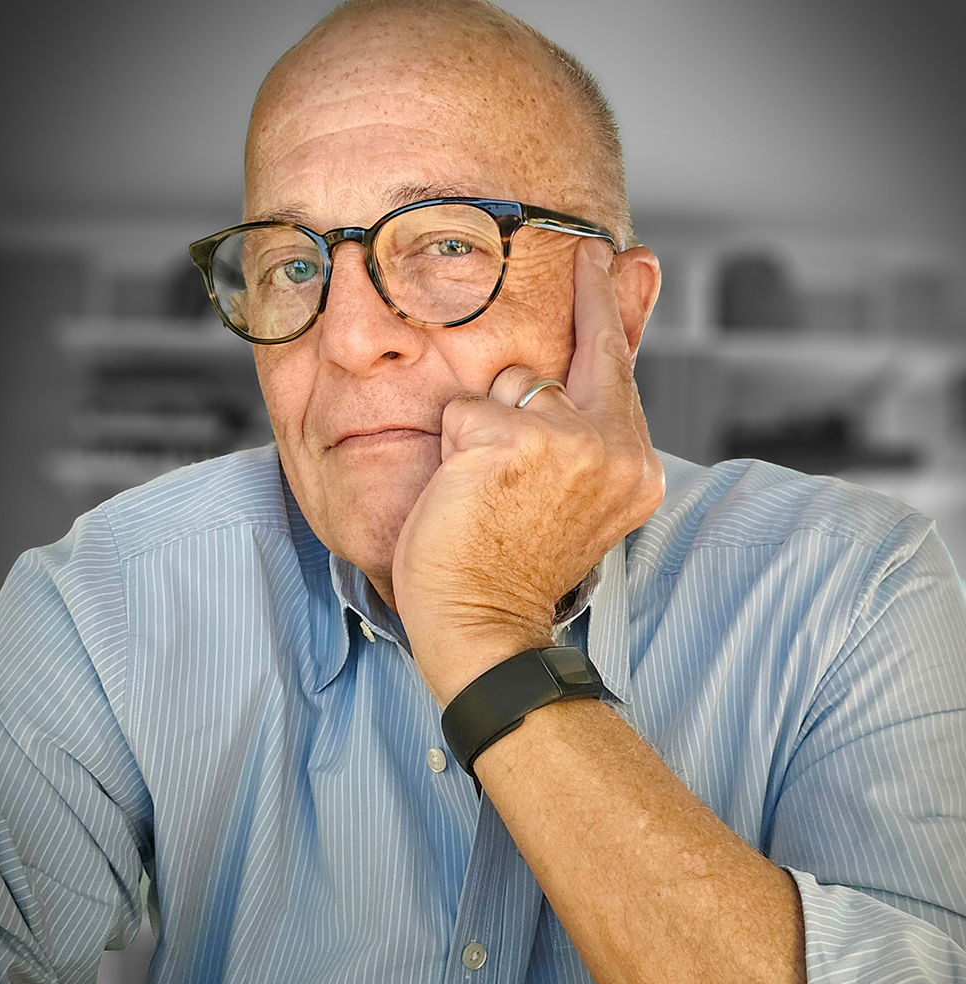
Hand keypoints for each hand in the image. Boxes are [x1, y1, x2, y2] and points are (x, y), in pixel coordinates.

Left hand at [392, 239, 663, 706]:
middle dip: (542, 364)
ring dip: (483, 430)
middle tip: (561, 329)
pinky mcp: (513, 441)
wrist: (485, 626)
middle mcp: (615, 447)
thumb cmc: (514, 562)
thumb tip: (601, 349)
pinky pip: (464, 409)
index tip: (612, 255)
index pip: (619, 361)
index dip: (609, 305)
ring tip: (487, 494)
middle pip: (560, 363)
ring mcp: (568, 441)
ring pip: (507, 383)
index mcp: (633, 463)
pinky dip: (452, 448)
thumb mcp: (572, 491)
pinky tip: (464, 495)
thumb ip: (588, 418)